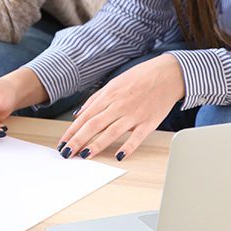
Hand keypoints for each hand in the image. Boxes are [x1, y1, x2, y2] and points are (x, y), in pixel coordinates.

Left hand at [58, 54, 184, 160]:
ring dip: (96, 145)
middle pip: (94, 125)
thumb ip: (95, 99)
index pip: (85, 116)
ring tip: (84, 155)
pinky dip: (128, 147)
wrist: (168, 74)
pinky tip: (118, 156)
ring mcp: (134, 114)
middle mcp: (118, 105)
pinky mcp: (149, 122)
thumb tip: (78, 114)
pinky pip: (136, 137)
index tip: (62, 143)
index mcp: (108, 95)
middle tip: (67, 153)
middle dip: (78, 140)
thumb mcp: (114, 83)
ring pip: (111, 132)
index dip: (72, 131)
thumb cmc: (140, 78)